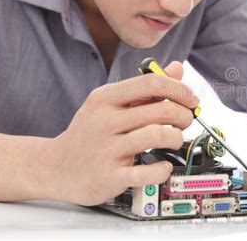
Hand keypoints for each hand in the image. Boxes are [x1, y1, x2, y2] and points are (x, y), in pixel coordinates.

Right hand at [46, 61, 197, 205]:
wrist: (55, 167)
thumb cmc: (89, 133)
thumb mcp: (109, 104)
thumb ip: (145, 88)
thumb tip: (176, 69)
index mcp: (105, 98)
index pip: (151, 83)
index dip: (179, 89)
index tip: (191, 99)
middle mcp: (105, 121)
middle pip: (160, 110)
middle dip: (184, 115)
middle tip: (185, 121)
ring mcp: (106, 150)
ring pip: (157, 136)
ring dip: (176, 138)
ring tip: (174, 140)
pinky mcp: (110, 176)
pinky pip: (147, 171)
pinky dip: (163, 168)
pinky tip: (162, 165)